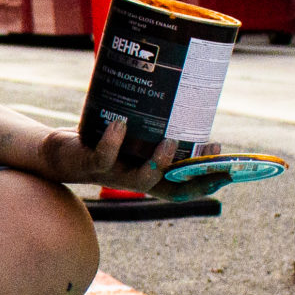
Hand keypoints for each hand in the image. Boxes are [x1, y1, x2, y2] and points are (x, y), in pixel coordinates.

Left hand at [42, 119, 214, 196]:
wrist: (60, 155)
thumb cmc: (105, 143)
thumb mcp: (135, 137)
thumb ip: (158, 129)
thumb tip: (189, 104)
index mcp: (151, 177)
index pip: (187, 188)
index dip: (210, 183)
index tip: (233, 169)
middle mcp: (136, 181)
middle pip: (171, 190)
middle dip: (195, 176)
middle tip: (212, 152)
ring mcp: (114, 175)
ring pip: (140, 179)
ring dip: (158, 161)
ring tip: (170, 140)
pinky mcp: (91, 164)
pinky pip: (104, 156)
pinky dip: (113, 140)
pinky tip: (121, 123)